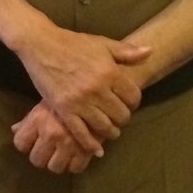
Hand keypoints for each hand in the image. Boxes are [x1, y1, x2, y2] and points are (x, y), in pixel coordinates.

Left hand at [11, 102, 94, 173]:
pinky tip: (77, 154)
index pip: (20, 143)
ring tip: (63, 154)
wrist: (97, 94)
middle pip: (36, 160)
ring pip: (55, 167)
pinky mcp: (85, 151)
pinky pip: (75, 169)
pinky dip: (76, 164)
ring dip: (58, 162)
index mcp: (38, 120)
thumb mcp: (46, 102)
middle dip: (42, 156)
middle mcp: (50, 134)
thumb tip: (14, 130)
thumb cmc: (68, 95)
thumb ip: (29, 118)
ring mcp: (67, 145)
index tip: (33, 142)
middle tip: (49, 150)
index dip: (26, 144)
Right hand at [15, 24, 150, 153]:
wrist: (42, 45)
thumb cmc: (73, 43)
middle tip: (118, 118)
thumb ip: (126, 51)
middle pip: (121, 115)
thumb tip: (150, 51)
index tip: (128, 103)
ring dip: (110, 132)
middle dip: (123, 118)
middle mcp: (98, 89)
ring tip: (110, 131)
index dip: (134, 103)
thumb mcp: (102, 44)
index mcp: (110, 72)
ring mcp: (81, 101)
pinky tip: (97, 150)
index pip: (133, 97)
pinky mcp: (64, 110)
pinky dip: (91, 144)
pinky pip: (81, 133)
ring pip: (104, 127)